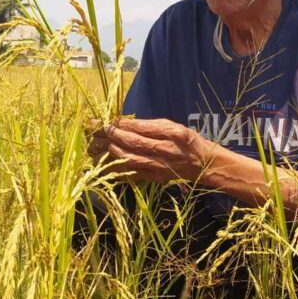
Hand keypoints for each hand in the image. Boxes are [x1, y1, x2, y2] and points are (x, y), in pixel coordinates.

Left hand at [87, 118, 212, 182]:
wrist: (203, 164)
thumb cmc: (188, 141)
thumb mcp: (174, 126)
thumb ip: (152, 125)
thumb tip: (126, 123)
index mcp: (171, 133)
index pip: (140, 127)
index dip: (121, 124)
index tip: (106, 121)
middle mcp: (164, 149)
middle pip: (132, 142)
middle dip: (111, 135)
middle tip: (95, 130)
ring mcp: (158, 165)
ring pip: (129, 159)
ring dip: (109, 152)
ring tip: (96, 146)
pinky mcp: (154, 177)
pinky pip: (131, 173)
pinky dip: (116, 168)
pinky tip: (103, 164)